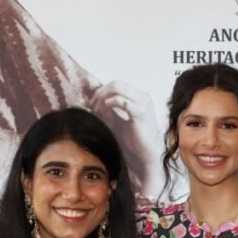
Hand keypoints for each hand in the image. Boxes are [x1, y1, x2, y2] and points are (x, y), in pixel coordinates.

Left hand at [88, 80, 162, 199]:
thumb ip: (109, 110)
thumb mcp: (118, 120)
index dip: (102, 91)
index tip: (91, 103)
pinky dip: (108, 104)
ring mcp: (143, 103)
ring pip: (117, 89)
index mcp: (139, 97)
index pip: (117, 85)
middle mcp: (142, 97)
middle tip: (91, 105)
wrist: (146, 154)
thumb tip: (92, 102)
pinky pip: (120, 101)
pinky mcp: (140, 112)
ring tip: (95, 109)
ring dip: (102, 97)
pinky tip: (103, 113)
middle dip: (100, 93)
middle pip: (116, 84)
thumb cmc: (134, 140)